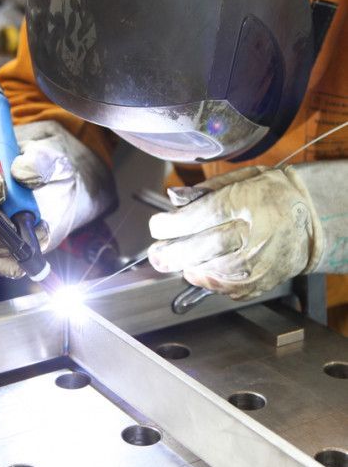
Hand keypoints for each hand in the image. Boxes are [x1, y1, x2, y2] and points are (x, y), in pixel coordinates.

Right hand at [0, 120, 115, 277]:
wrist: (68, 189)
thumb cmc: (54, 168)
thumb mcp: (53, 157)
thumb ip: (38, 160)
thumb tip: (21, 173)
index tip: (1, 191)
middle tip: (14, 223)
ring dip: (10, 242)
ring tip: (41, 228)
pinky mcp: (4, 247)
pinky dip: (13, 264)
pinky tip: (32, 253)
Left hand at [148, 166, 322, 299]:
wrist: (310, 220)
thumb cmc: (272, 195)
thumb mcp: (242, 178)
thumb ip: (206, 190)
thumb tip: (173, 199)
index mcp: (251, 201)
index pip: (204, 214)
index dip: (174, 224)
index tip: (156, 226)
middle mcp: (258, 233)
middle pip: (206, 246)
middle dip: (174, 252)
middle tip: (156, 255)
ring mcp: (263, 262)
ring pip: (215, 271)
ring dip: (189, 268)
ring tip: (175, 261)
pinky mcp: (264, 281)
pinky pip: (228, 288)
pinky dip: (208, 282)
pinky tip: (198, 272)